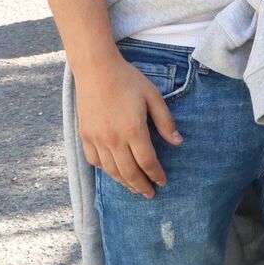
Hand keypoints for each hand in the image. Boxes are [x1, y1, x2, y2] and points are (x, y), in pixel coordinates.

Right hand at [76, 53, 182, 197]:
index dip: (156, 174)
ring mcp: (97, 140)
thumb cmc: (128, 80)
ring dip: (124, 183)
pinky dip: (106, 171)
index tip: (163, 182)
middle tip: (150, 194)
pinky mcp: (85, 137)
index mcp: (133, 130)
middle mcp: (113, 139)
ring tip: (135, 189)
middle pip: (129, 172)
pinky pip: (95, 162)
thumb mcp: (153, 96)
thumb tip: (178, 142)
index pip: (147, 161)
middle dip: (141, 186)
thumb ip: (165, 121)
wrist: (96, 70)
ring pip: (111, 171)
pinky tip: (114, 172)